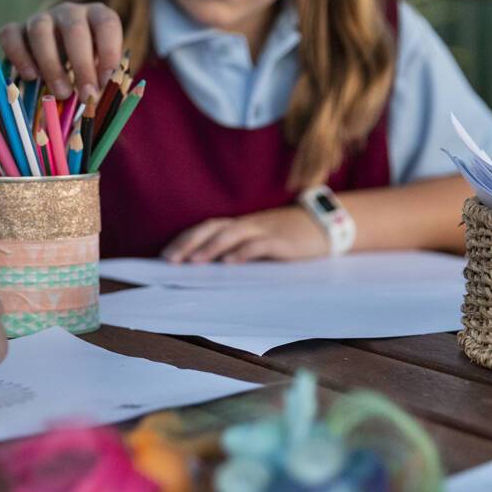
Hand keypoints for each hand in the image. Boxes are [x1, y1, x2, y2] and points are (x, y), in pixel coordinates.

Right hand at [0, 2, 123, 100]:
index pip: (106, 24)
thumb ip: (102, 81)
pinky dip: (19, 56)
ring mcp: (40, 19)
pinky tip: (31, 77)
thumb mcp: (99, 69)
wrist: (57, 54)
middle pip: (74, 30)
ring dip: (51, 64)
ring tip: (61, 92)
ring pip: (40, 31)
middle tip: (86, 95)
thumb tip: (99, 100)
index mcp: (96, 16)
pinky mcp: (16, 29)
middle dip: (82, 65)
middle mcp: (69, 12)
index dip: (109, 52)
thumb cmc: (85, 66)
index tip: (107, 82)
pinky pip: (11, 35)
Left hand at [161, 207, 328, 263]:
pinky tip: (231, 262)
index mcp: (241, 224)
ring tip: (195, 262)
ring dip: (211, 247)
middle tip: (171, 260)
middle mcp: (248, 224)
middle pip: (213, 228)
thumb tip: (211, 267)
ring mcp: (265, 230)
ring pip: (232, 234)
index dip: (186, 239)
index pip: (207, 227)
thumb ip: (239, 249)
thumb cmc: (289, 236)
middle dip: (190, 243)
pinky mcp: (282, 242)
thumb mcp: (261, 240)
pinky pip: (260, 245)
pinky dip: (244, 252)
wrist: (325, 226)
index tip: (166, 255)